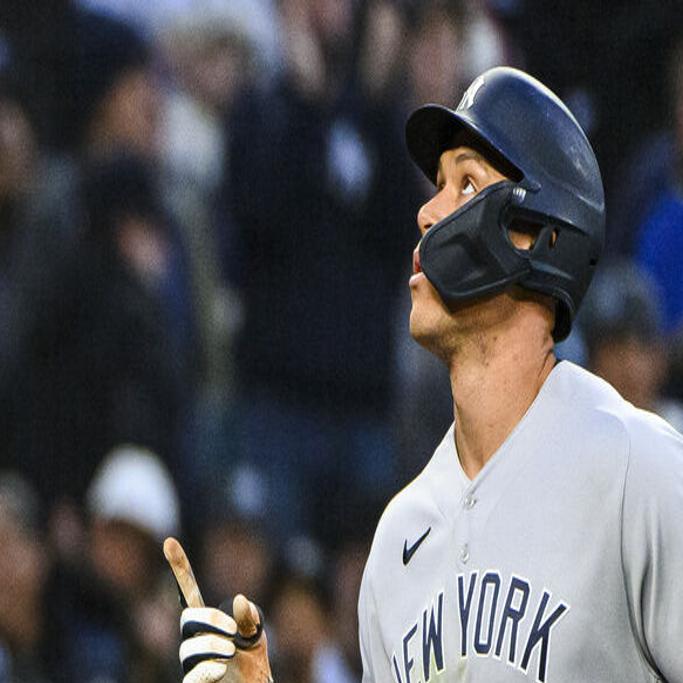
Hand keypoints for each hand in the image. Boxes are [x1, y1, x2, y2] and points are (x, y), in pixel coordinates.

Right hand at [163, 538, 272, 682]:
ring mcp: (192, 662)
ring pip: (188, 649)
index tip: (169, 540)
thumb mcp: (257, 635)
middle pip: (187, 619)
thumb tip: (238, 600)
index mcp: (209, 621)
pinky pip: (191, 676)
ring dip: (211, 646)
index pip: (189, 591)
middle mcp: (195, 638)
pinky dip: (207, 669)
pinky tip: (222, 668)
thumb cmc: (253, 662)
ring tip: (232, 651)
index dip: (179, 567)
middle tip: (232, 630)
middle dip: (208, 620)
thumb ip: (250, 617)